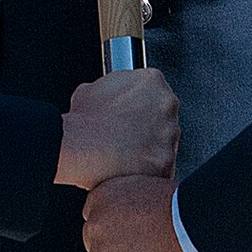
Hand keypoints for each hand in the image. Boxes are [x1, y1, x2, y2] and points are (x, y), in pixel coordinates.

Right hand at [55, 68, 178, 189]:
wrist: (81, 149)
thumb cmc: (84, 121)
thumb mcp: (91, 89)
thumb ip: (114, 88)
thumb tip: (114, 96)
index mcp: (152, 80)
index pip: (153, 91)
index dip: (139, 105)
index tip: (130, 115)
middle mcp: (167, 103)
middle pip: (163, 116)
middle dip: (148, 126)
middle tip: (127, 136)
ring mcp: (170, 133)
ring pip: (164, 143)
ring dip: (149, 149)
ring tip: (125, 154)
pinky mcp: (167, 161)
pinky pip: (161, 167)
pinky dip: (148, 170)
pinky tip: (129, 168)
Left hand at [83, 174, 206, 251]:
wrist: (198, 232)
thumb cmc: (184, 209)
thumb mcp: (148, 188)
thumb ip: (130, 203)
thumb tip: (131, 217)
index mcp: (104, 196)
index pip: (94, 215)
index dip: (114, 227)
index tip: (128, 233)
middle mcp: (97, 225)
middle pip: (94, 243)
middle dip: (113, 248)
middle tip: (139, 251)